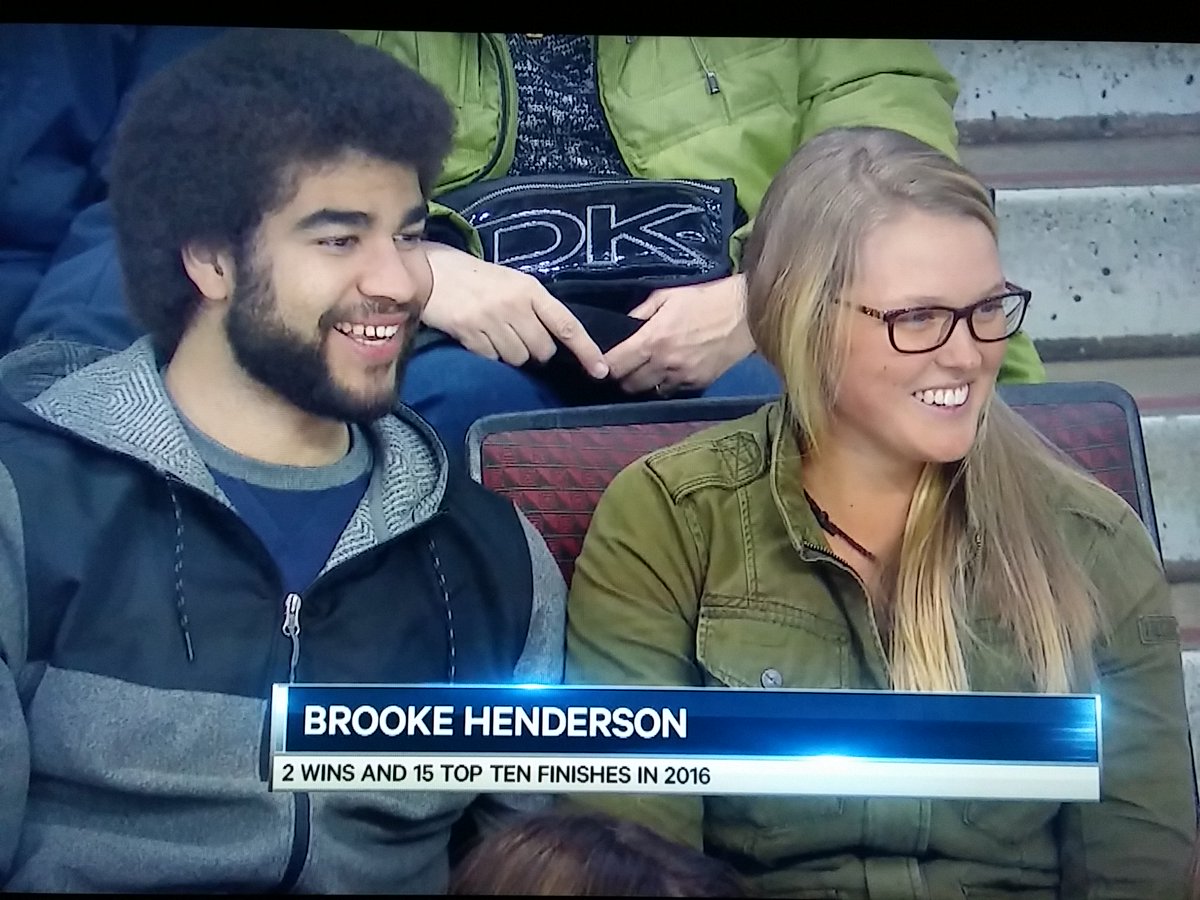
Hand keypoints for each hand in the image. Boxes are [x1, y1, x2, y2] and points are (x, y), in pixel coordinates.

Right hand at [421, 242, 608, 377]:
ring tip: (496, 334)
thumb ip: (534, 307)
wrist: (431, 272)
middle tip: (519, 336)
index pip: (567, 325)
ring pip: (519, 359)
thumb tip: (554, 341)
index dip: (587, 350)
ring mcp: (492, 320)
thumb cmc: (475, 277)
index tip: (601, 370)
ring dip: (512, 354)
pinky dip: (490, 355)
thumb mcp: (511, 283)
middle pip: (543, 349)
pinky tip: (479, 337)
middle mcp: (515, 305)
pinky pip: (493, 359)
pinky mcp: (470, 334)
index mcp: (531, 290)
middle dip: (537, 352)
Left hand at [602, 274, 755, 395]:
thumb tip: (623, 325)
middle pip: (629, 385)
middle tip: (625, 366)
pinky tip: (669, 372)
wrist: (746, 314)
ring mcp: (682, 377)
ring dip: (644, 383)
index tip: (604, 362)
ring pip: (650, 392)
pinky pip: (672, 391)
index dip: (605, 365)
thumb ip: (641, 312)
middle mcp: (664, 363)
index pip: (615, 365)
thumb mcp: (667, 295)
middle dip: (623, 377)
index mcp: (652, 339)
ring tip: (647, 371)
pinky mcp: (698, 384)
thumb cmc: (706, 299)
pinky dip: (666, 384)